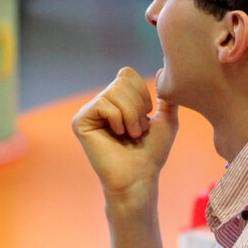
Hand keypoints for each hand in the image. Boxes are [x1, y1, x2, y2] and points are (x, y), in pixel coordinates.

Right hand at [72, 67, 178, 197]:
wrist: (139, 177)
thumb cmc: (151, 153)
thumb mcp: (166, 120)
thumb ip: (167, 97)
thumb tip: (164, 70)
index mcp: (115, 100)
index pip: (127, 74)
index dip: (142, 94)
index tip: (146, 118)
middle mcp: (99, 103)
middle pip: (121, 81)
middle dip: (137, 107)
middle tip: (136, 130)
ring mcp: (88, 112)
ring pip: (114, 92)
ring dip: (131, 116)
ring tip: (129, 134)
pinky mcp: (80, 121)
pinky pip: (104, 104)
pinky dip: (118, 120)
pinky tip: (117, 135)